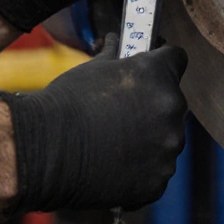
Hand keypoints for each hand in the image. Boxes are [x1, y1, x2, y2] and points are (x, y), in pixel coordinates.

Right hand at [0, 35, 188, 212]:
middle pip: (172, 103)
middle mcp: (171, 108)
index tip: (150, 71)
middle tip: (123, 113)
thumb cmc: (67, 103)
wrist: (46, 150)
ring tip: (115, 144)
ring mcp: (167, 147)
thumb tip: (115, 43)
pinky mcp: (158, 180)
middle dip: (153, 106)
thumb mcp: (93, 68)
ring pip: (167, 139)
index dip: (162, 63)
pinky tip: (115, 167)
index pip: (177, 59)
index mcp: (157, 74)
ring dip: (150, 140)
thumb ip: (115, 56)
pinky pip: (157, 171)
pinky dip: (141, 170)